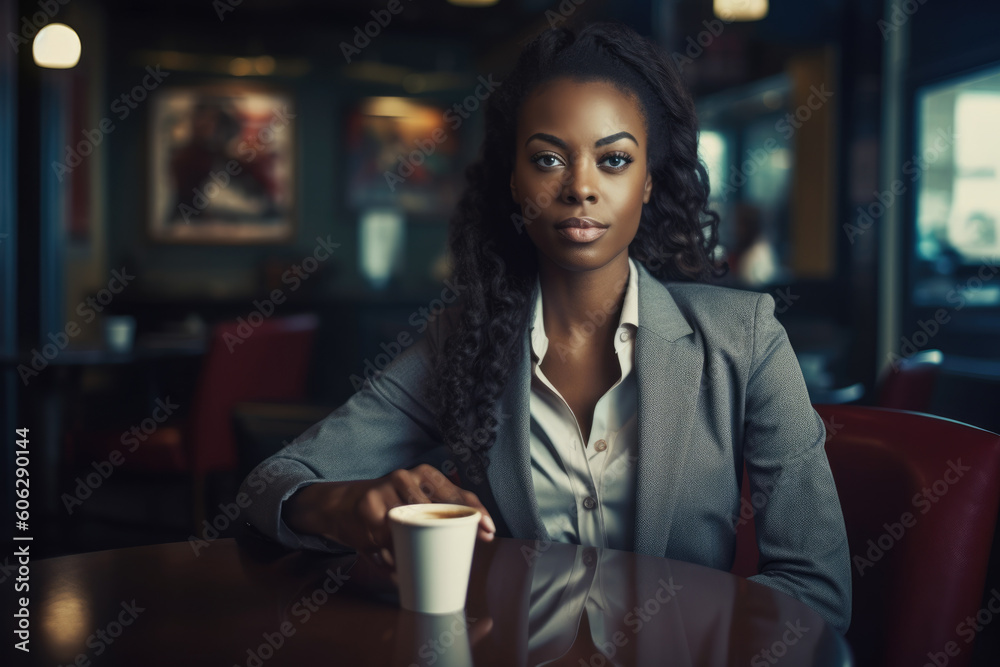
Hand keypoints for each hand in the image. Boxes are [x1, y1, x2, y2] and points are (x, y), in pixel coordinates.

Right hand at [283, 464, 495, 566]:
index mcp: (424, 474)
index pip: (456, 493)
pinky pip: (388, 540)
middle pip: (437, 510)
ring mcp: (385, 491)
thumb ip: (443, 513)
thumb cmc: (390, 506)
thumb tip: (480, 535)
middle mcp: (405, 477)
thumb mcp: (416, 502)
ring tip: (415, 559)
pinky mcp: (367, 509)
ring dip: (417, 550)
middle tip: (463, 549)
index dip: (475, 511)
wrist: (342, 504)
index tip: (489, 530)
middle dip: (453, 531)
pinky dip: (393, 556)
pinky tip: (392, 561)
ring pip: (412, 528)